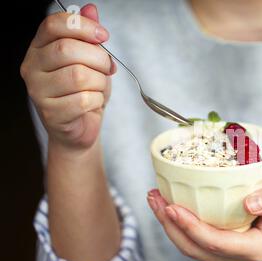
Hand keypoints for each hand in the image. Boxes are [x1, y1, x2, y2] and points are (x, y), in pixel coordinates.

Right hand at [20, 4, 115, 151]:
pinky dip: (97, 100)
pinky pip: (83, 100)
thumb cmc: (84, 91)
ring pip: (78, 76)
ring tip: (98, 87)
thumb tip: (91, 8)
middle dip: (98, 58)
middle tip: (106, 68)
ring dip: (100, 82)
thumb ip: (89, 36)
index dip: (83, 26)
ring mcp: (38, 91)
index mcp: (40, 47)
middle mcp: (32, 66)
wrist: (80, 126)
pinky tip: (93, 103)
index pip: (54, 24)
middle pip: (68, 50)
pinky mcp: (50, 113)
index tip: (103, 35)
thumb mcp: (90, 60)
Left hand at [147, 180, 261, 260]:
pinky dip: (179, 223)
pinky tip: (169, 204)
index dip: (191, 227)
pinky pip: (196, 238)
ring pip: (192, 246)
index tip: (172, 207)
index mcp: (256, 248)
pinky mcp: (224, 242)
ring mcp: (230, 251)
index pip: (215, 243)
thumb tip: (249, 203)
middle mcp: (240, 255)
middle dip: (171, 226)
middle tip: (154, 198)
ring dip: (170, 225)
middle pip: (196, 249)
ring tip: (155, 199)